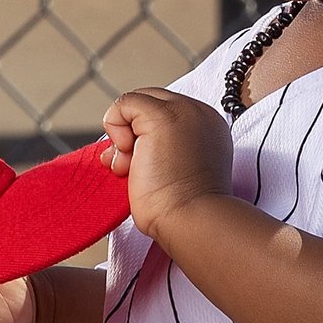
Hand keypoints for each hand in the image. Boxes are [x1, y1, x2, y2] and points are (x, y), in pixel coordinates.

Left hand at [103, 88, 236, 236]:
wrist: (190, 220)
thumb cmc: (180, 210)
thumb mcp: (174, 170)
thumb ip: (159, 149)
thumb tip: (123, 143)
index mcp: (208, 128)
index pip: (165, 112)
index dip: (143, 135)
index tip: (142, 166)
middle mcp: (200, 114)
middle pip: (149, 102)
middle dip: (131, 133)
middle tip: (131, 168)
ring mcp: (183, 111)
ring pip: (135, 102)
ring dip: (123, 136)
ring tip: (132, 168)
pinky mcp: (161, 116)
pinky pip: (125, 103)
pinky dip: (114, 127)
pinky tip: (126, 156)